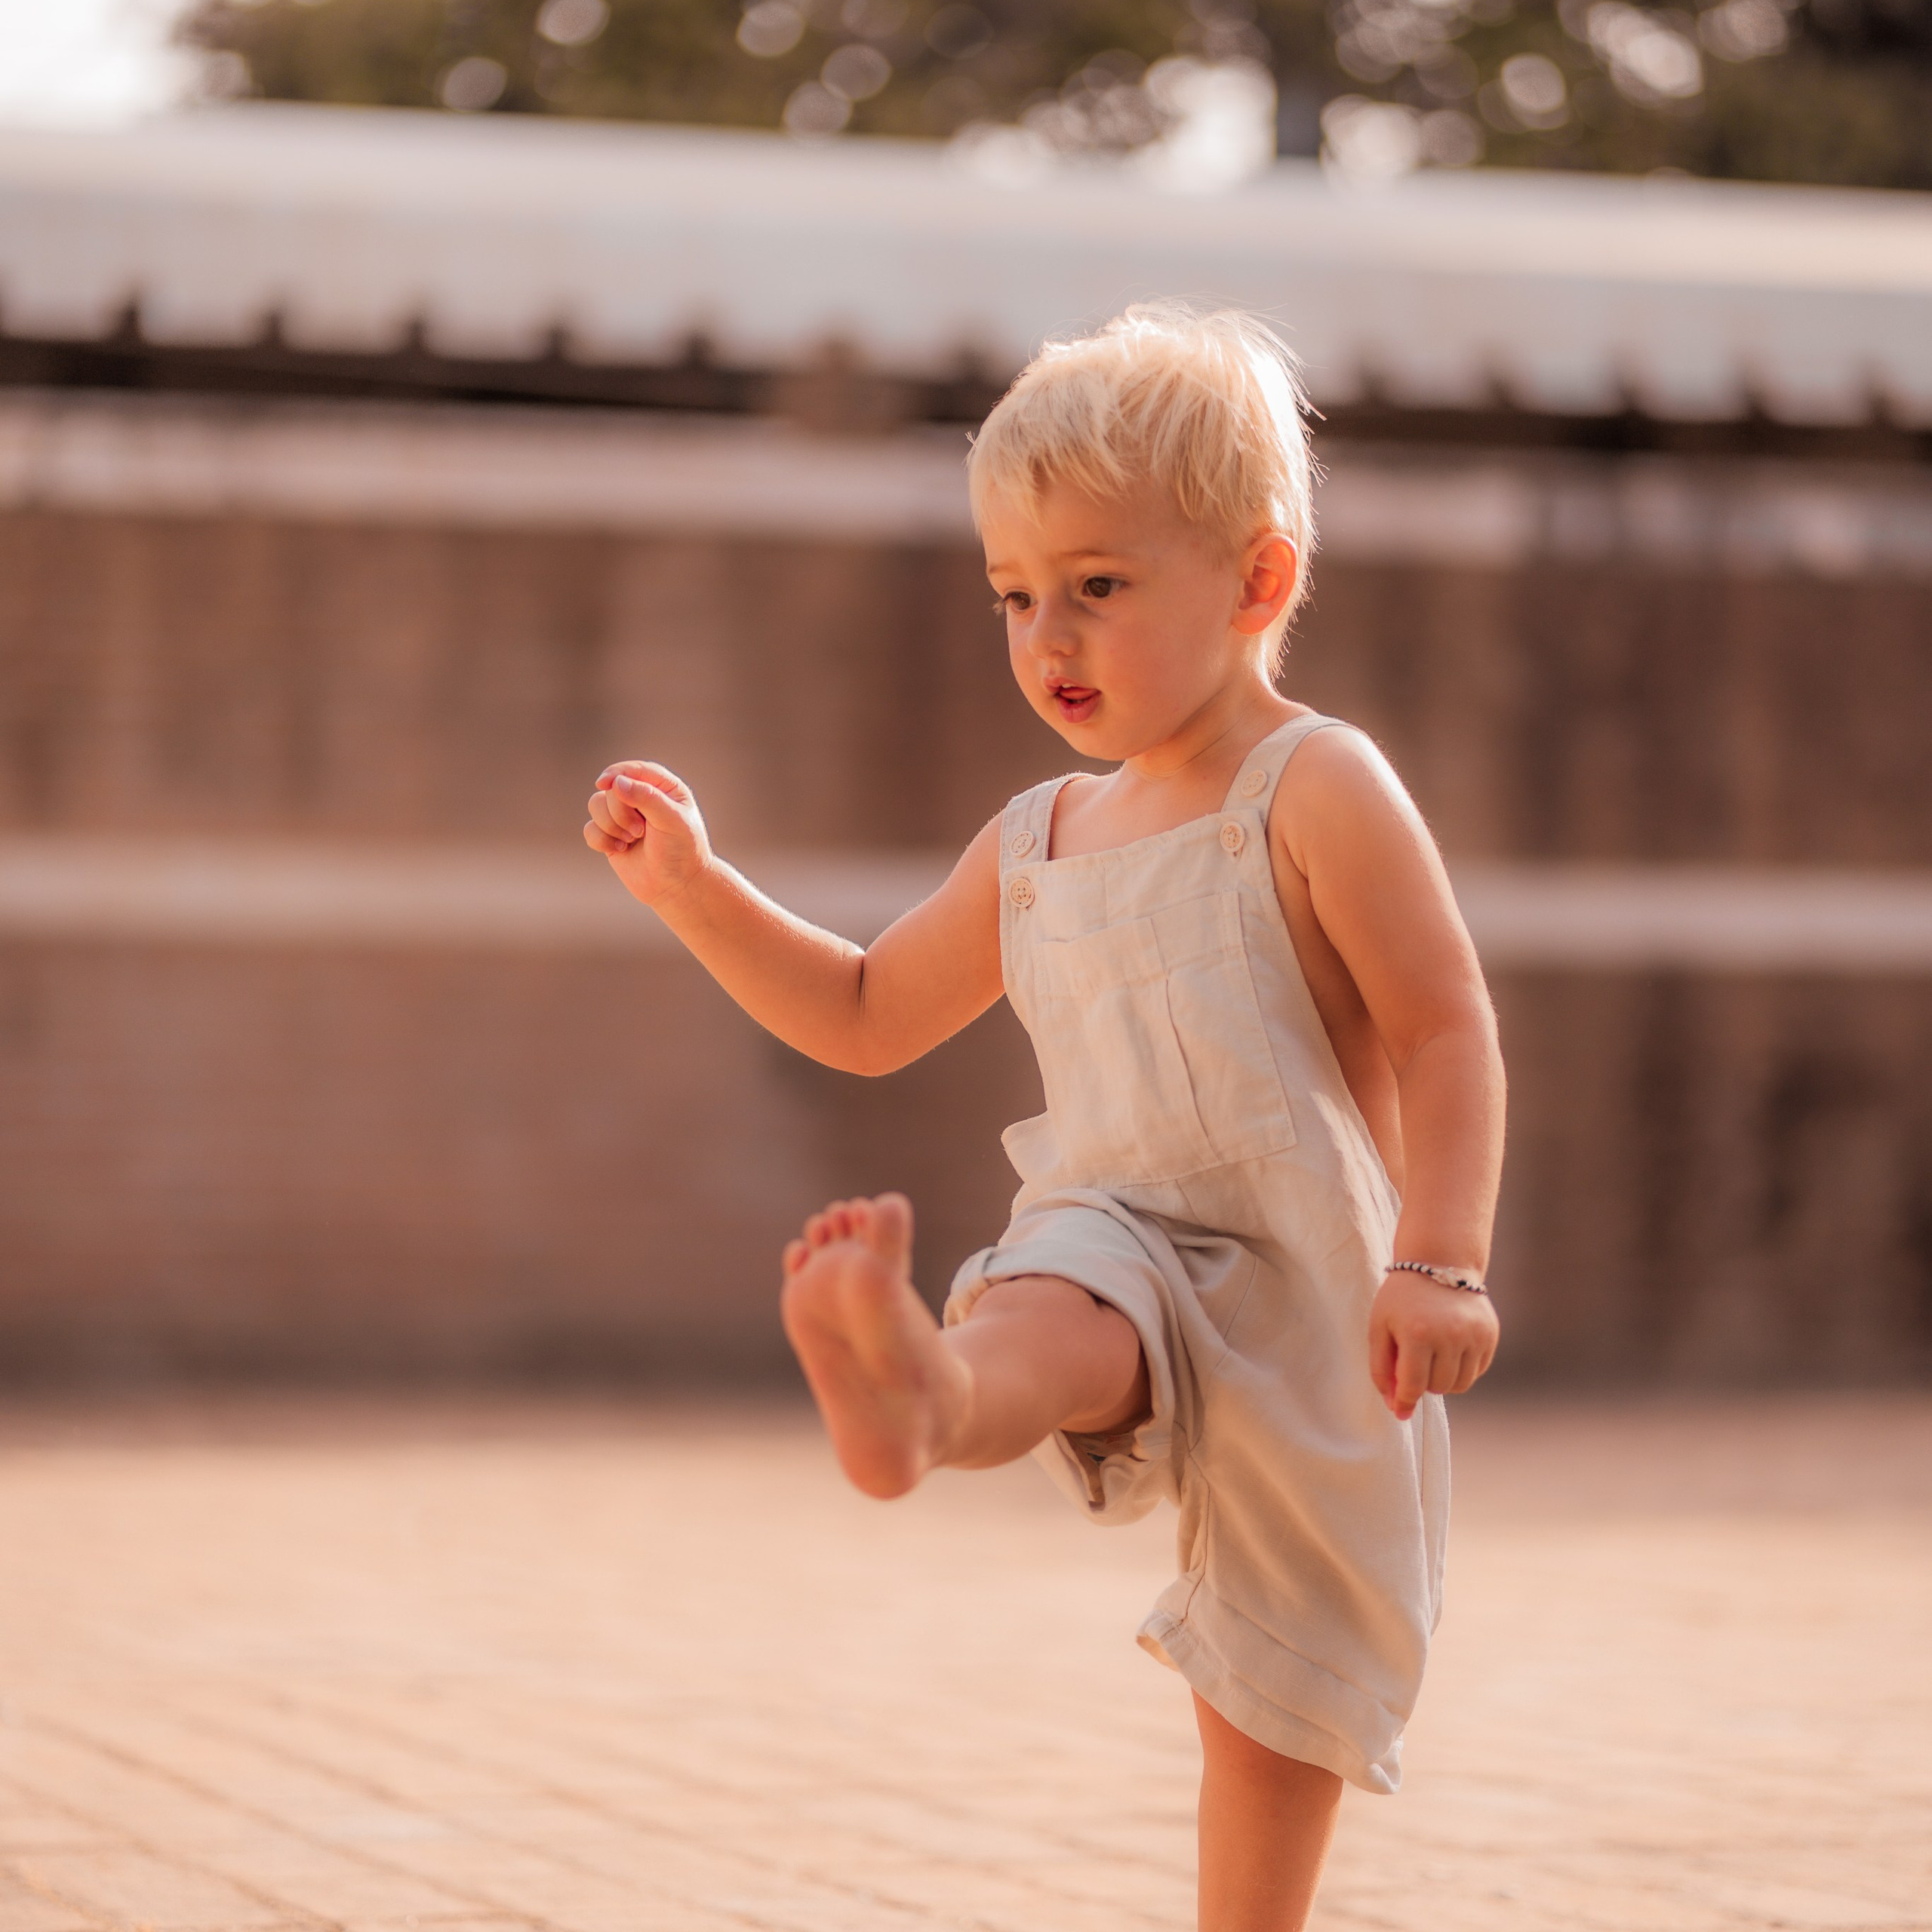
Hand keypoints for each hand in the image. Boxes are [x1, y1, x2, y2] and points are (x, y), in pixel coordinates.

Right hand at [584, 760, 712, 907]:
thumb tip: (616, 783)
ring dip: (610, 826)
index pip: (635, 770)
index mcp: (663, 788)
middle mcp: (641, 798)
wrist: (677, 887)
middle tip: (639, 832)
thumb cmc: (682, 851)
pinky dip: (601, 840)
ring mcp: (623, 817)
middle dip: (620, 812)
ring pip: (595, 805)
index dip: (617, 773)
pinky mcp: (611, 836)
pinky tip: (620, 850)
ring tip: (631, 841)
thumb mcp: (671, 820)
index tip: (605, 784)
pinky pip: (590, 829)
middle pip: (611, 789)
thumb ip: (647, 798)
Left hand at [1367, 1270, 1499, 1420]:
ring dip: (1443, 1379)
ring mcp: (1474, 1335)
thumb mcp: (1379, 1328)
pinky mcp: (1490, 1334)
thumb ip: (1382, 1369)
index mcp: (1418, 1333)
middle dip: (1423, 1382)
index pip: (1413, 1385)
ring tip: (1431, 1356)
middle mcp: (1450, 1335)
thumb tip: (1397, 1408)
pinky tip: (1449, 1348)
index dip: (1405, 1400)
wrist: (1438, 1262)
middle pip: (1438, 1387)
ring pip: (1460, 1384)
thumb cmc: (1401, 1298)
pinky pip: (1476, 1371)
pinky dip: (1461, 1369)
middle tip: (1415, 1361)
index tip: (1400, 1409)